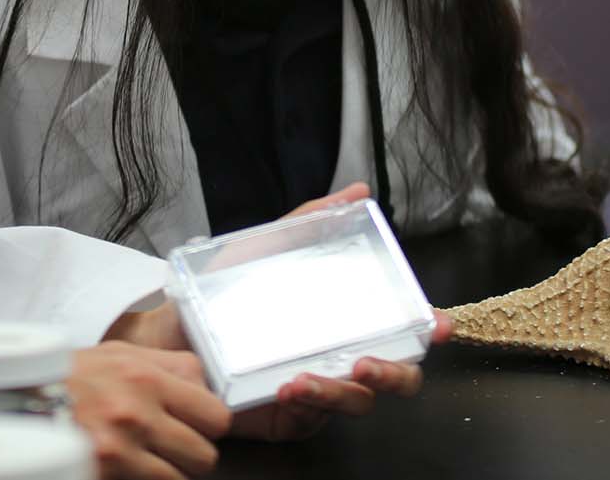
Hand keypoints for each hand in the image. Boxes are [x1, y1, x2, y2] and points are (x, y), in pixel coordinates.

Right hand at [69, 342, 230, 478]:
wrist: (18, 401)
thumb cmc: (71, 376)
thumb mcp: (119, 354)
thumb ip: (166, 365)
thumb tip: (204, 383)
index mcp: (148, 377)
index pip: (216, 414)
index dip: (210, 424)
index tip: (198, 425)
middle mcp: (139, 412)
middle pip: (205, 454)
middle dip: (194, 455)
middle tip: (174, 448)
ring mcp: (121, 448)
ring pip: (180, 479)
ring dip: (170, 473)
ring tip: (148, 460)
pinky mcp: (106, 470)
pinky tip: (130, 470)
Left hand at [103, 183, 434, 446]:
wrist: (171, 334)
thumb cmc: (224, 292)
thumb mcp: (268, 247)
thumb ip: (311, 222)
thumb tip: (357, 192)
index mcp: (345, 318)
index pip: (399, 326)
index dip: (426, 328)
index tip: (438, 324)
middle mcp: (341, 355)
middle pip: (395, 376)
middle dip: (394, 374)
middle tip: (370, 362)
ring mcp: (320, 390)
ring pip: (357, 403)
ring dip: (341, 392)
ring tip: (309, 376)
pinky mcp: (291, 417)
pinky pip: (313, 418)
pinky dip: (307, 403)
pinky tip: (289, 386)